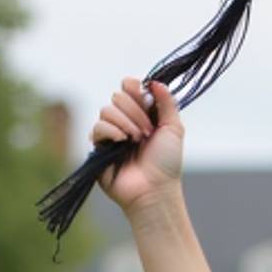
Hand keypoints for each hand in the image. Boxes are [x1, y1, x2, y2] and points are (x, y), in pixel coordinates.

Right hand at [92, 76, 184, 213]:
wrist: (155, 189)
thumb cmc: (167, 164)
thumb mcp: (174, 129)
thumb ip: (167, 102)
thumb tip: (155, 81)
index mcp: (142, 114)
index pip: (129, 87)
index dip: (134, 88)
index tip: (145, 98)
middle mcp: (125, 121)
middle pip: (118, 96)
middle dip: (135, 111)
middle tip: (147, 132)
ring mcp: (111, 134)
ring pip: (107, 110)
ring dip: (125, 122)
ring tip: (136, 140)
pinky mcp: (99, 147)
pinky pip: (97, 127)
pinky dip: (111, 131)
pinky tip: (121, 142)